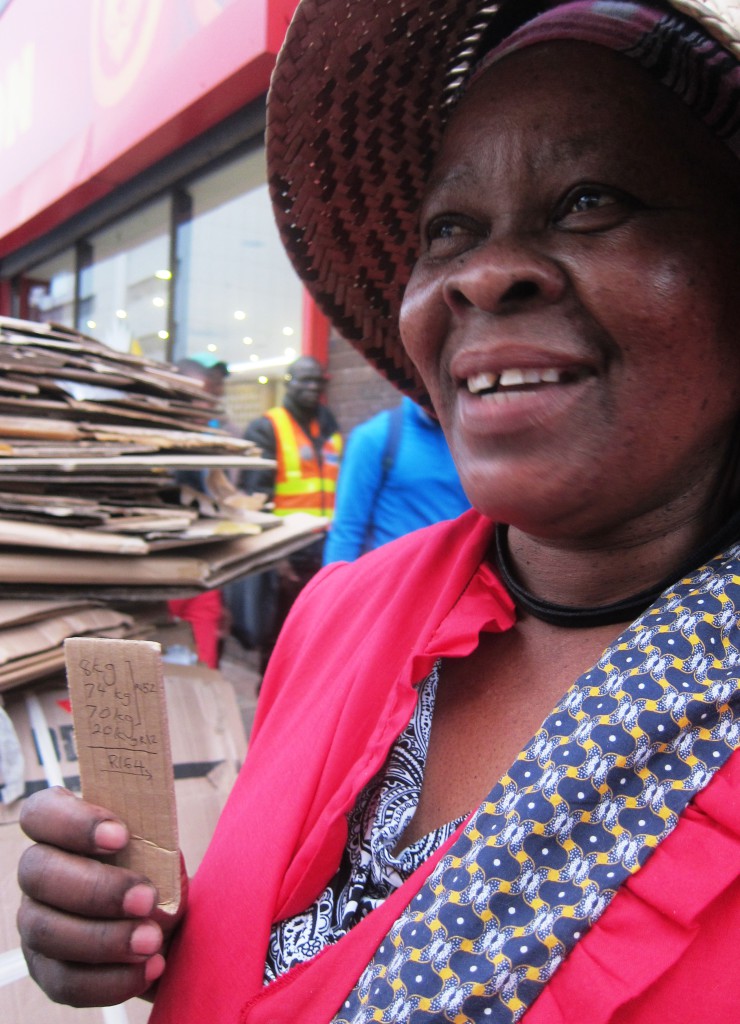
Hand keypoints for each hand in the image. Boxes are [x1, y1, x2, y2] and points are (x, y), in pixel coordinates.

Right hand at [17, 787, 186, 1007]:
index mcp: (61, 830)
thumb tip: (156, 862)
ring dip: (104, 939)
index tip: (121, 836)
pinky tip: (147, 968)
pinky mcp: (47, 969)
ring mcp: (36, 922)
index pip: (41, 813)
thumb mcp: (160, 852)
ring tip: (152, 941)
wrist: (166, 926)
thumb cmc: (155, 874)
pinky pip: (65, 980)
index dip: (74, 822)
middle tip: (147, 899)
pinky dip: (110, 979)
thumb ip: (154, 845)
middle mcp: (38, 874)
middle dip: (96, 889)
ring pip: (47, 931)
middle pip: (38, 874)